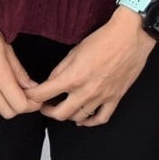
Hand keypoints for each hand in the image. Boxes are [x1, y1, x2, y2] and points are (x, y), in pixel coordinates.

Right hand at [0, 0, 40, 117]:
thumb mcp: (7, 48)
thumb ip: (19, 72)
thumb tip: (31, 87)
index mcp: (0, 74)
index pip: (20, 105)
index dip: (32, 104)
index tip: (35, 97)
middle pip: (8, 112)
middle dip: (20, 107)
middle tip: (24, 95)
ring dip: (4, 106)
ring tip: (8, 94)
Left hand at [33, 13, 153, 125]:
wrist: (130, 38)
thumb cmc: (101, 40)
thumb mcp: (73, 53)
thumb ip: (60, 71)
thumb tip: (50, 83)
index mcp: (73, 77)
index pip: (43, 94)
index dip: (32, 96)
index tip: (28, 95)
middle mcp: (86, 91)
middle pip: (60, 114)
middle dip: (47, 111)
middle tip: (44, 105)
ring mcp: (102, 97)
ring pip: (79, 118)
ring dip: (67, 115)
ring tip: (62, 108)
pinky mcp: (116, 98)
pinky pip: (101, 118)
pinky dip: (90, 122)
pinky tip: (83, 119)